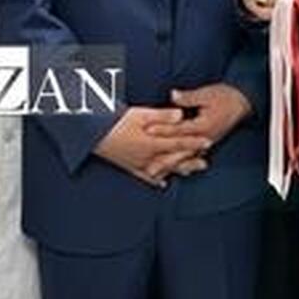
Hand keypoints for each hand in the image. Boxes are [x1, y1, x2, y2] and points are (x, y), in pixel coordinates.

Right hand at [93, 107, 210, 186]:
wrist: (90, 135)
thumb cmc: (113, 122)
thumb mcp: (139, 114)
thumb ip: (162, 115)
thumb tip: (181, 115)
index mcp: (151, 143)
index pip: (179, 143)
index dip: (195, 143)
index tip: (208, 142)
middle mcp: (147, 157)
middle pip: (174, 160)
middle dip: (190, 160)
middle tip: (205, 162)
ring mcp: (137, 164)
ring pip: (163, 170)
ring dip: (178, 170)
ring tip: (191, 171)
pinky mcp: (128, 167)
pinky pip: (145, 177)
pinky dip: (155, 180)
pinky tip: (162, 184)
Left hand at [146, 84, 252, 176]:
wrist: (243, 102)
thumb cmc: (226, 97)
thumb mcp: (207, 94)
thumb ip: (188, 97)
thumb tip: (173, 95)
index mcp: (204, 126)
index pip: (179, 130)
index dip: (163, 129)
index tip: (148, 130)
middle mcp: (205, 138)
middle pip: (181, 151)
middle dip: (164, 158)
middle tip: (148, 166)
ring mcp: (207, 143)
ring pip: (186, 158)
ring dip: (171, 165)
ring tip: (155, 174)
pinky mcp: (208, 144)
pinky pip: (193, 158)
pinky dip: (182, 164)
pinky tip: (173, 170)